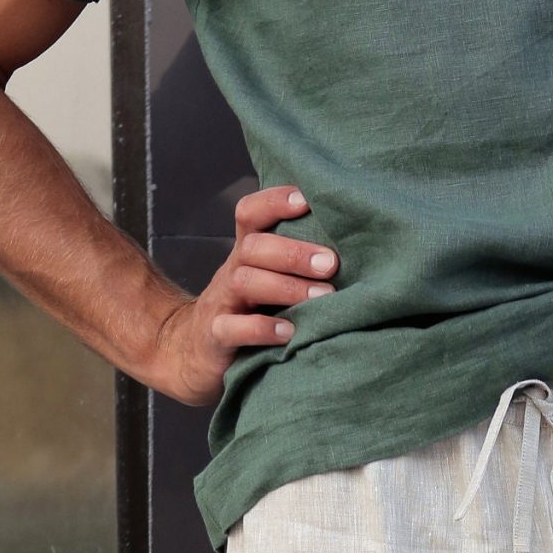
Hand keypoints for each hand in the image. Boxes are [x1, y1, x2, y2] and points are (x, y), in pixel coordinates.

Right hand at [152, 185, 337, 405]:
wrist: (194, 352)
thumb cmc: (249, 312)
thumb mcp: (267, 281)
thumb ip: (297, 264)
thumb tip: (357, 248)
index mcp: (247, 253)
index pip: (250, 213)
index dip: (275, 201)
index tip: (308, 200)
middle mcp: (232, 271)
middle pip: (254, 247)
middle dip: (294, 252)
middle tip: (331, 263)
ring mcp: (222, 303)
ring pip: (246, 282)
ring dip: (286, 288)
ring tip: (322, 297)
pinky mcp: (215, 337)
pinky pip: (232, 328)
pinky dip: (261, 330)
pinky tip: (290, 333)